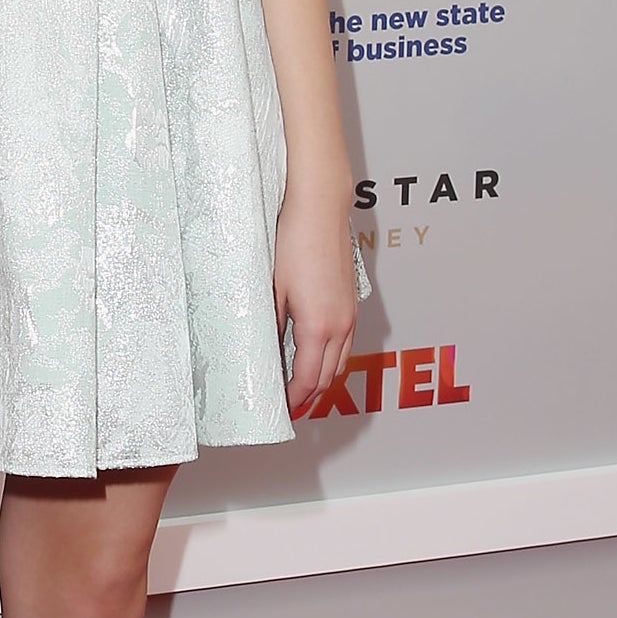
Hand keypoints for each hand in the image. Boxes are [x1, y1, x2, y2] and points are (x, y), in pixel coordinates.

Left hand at [273, 191, 358, 416]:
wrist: (319, 208)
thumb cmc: (293, 241)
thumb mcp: (272, 288)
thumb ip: (271, 325)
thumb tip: (265, 352)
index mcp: (318, 326)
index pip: (309, 379)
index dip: (295, 400)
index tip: (282, 409)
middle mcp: (341, 324)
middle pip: (329, 376)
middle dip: (310, 395)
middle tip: (289, 405)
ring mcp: (350, 313)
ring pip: (342, 361)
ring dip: (324, 378)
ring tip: (301, 386)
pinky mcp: (351, 301)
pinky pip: (346, 342)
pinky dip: (333, 357)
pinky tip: (315, 353)